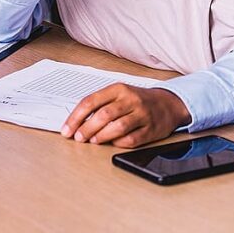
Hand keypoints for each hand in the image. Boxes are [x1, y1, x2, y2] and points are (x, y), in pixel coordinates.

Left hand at [61, 83, 190, 147]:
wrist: (168, 103)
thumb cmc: (136, 100)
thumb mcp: (117, 95)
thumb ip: (99, 105)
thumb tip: (76, 122)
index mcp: (118, 89)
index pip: (91, 101)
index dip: (75, 117)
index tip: (66, 129)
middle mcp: (130, 100)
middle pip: (103, 115)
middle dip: (86, 128)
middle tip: (77, 137)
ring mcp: (142, 115)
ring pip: (118, 127)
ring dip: (101, 136)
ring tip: (92, 141)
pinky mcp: (151, 130)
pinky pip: (132, 139)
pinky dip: (119, 143)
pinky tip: (112, 143)